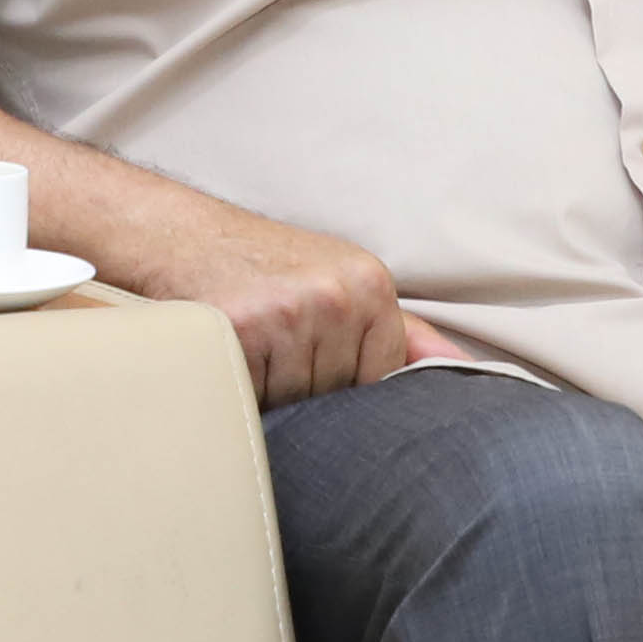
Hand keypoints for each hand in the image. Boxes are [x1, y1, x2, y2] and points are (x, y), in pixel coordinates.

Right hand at [88, 190, 472, 407]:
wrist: (175, 236)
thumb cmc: (256, 266)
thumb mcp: (339, 283)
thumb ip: (402, 335)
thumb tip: (467, 374)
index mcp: (370, 287)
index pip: (382, 383)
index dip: (343, 388)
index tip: (311, 360)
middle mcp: (338, 297)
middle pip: (336, 398)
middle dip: (302, 392)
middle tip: (271, 347)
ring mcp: (292, 313)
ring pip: (296, 406)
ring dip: (268, 393)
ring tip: (248, 347)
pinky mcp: (244, 331)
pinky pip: (253, 399)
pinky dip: (237, 388)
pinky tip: (228, 352)